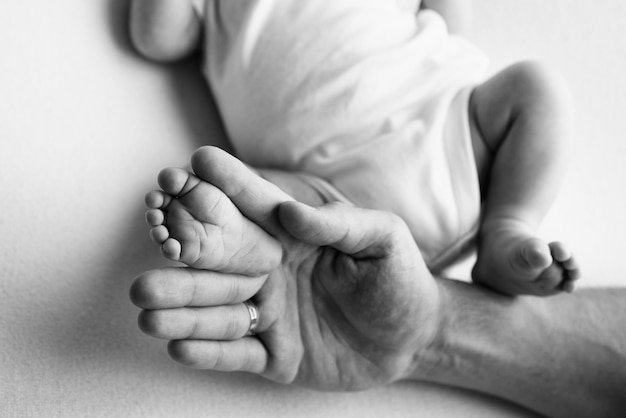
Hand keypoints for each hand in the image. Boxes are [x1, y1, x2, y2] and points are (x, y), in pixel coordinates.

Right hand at [131, 200, 440, 390]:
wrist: (412, 336)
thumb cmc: (400, 278)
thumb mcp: (383, 238)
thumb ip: (340, 223)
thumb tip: (290, 212)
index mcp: (293, 236)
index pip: (254, 206)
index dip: (227, 184)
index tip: (193, 164)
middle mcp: (271, 271)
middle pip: (220, 259)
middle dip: (186, 249)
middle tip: (155, 236)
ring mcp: (269, 313)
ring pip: (217, 310)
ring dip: (182, 307)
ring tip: (146, 302)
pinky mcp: (274, 354)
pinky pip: (235, 354)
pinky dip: (207, 351)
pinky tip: (177, 345)